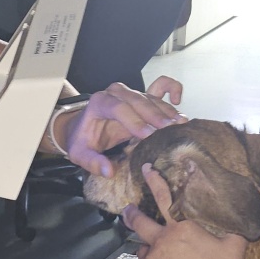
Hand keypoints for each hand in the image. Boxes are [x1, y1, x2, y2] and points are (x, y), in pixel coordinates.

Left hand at [59, 80, 183, 175]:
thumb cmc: (83, 140)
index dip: (134, 121)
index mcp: (100, 102)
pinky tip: (178, 101)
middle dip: (155, 115)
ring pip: (151, 97)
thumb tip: (109, 172)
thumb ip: (92, 162)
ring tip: (179, 124)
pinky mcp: (141, 95)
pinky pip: (160, 86)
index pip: (119, 108)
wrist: (82, 128)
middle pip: (138, 100)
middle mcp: (116, 92)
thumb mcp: (80, 154)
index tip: (148, 135)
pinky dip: (172, 89)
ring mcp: (131, 92)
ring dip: (166, 110)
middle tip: (170, 129)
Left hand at [122, 162, 246, 258]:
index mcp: (182, 227)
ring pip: (143, 248)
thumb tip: (243, 222)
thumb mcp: (235, 250)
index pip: (165, 197)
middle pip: (140, 222)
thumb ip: (235, 232)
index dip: (154, 181)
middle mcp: (162, 241)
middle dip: (132, 213)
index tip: (146, 169)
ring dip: (147, 247)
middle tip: (127, 209)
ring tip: (156, 252)